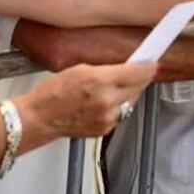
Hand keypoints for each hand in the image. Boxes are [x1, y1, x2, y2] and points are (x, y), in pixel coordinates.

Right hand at [18, 62, 155, 139]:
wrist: (38, 118)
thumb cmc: (52, 93)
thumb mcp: (80, 69)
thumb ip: (107, 69)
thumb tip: (127, 68)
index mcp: (100, 81)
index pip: (137, 72)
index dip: (148, 67)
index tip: (154, 64)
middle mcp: (106, 101)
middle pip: (138, 87)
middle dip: (138, 79)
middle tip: (135, 72)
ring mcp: (107, 118)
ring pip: (130, 102)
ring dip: (127, 93)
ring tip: (110, 89)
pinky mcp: (105, 130)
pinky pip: (120, 114)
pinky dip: (116, 107)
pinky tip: (103, 102)